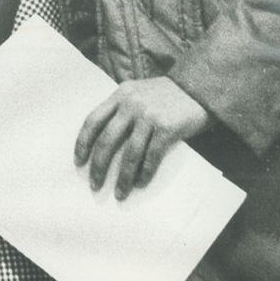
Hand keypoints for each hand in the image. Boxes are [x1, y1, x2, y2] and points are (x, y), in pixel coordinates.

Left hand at [74, 77, 210, 197]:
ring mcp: (149, 116)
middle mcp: (131, 104)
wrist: (200, 87)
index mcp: (120, 94)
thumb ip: (122, 109)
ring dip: (122, 178)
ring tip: (119, 193)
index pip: (93, 120)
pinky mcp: (167, 128)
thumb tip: (105, 144)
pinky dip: (144, 173)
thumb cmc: (167, 95)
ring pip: (129, 154)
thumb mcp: (139, 93)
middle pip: (107, 140)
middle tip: (94, 185)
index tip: (78, 162)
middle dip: (98, 166)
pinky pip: (151, 157)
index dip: (83, 143)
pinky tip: (140, 184)